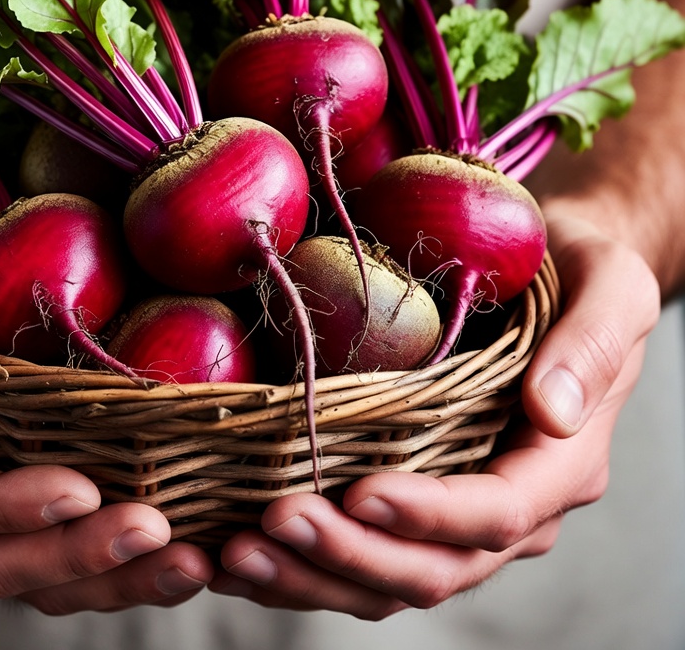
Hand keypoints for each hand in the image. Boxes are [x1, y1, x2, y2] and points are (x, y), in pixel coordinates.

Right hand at [0, 196, 212, 612]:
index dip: (7, 509)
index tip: (83, 491)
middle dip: (74, 556)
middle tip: (156, 532)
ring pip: (30, 568)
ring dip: (108, 577)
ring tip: (188, 564)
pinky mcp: (4, 484)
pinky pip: (53, 541)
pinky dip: (113, 560)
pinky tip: (178, 549)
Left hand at [209, 211, 659, 616]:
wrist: (547, 267)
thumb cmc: (575, 267)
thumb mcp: (609, 286)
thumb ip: (593, 346)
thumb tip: (554, 412)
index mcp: (559, 463)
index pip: (495, 513)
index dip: (428, 514)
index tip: (360, 492)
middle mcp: (509, 504)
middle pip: (429, 565)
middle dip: (348, 554)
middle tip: (270, 524)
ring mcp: (454, 508)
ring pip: (385, 576)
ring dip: (309, 574)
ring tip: (236, 554)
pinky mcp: (411, 493)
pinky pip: (359, 547)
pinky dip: (299, 559)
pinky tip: (234, 547)